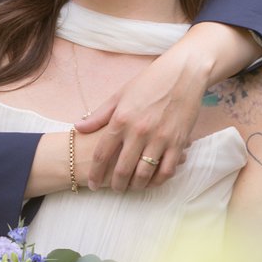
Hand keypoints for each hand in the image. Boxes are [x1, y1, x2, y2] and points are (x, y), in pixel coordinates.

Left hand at [74, 41, 209, 190]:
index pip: (102, 154)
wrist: (184, 73)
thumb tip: (77, 128)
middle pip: (122, 169)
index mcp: (121, 120)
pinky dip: (159, 180)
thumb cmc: (150, 81)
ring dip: (136, 185)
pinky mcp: (178, 142)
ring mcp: (160, 138)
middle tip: (114, 189)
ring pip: (144, 174)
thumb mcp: (120, 95)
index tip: (93, 184)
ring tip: (132, 186)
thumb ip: (99, 115)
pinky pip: (167, 170)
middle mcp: (138, 132)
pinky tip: (153, 180)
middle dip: (116, 185)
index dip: (96, 174)